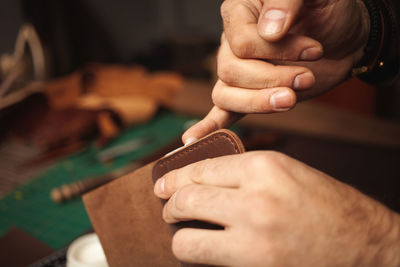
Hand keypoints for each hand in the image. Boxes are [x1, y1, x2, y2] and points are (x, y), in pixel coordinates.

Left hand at [154, 152, 399, 265]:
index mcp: (264, 166)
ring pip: (185, 238)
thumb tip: (199, 179)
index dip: (175, 176)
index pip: (201, 168)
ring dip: (179, 237)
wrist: (369, 248)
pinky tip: (205, 253)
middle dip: (170, 205)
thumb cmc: (328, 207)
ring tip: (184, 236)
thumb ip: (243, 173)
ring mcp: (253, 238)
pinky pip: (204, 263)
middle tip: (168, 210)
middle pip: (186, 198)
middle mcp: (255, 198)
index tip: (163, 184)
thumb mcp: (287, 174)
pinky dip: (198, 258)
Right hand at [182, 0, 369, 142]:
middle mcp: (231, 43)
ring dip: (257, 102)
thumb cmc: (327, 10)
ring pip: (226, 93)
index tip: (314, 50)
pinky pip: (222, 110)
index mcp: (240, 12)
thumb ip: (287, 1)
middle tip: (306, 78)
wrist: (343, 38)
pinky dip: (210, 126)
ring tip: (289, 100)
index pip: (240, 41)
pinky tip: (193, 139)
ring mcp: (236, 71)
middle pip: (230, 70)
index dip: (276, 50)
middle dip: (271, 79)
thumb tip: (269, 32)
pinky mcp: (249, 94)